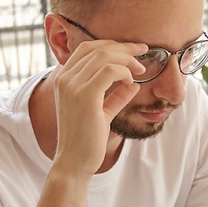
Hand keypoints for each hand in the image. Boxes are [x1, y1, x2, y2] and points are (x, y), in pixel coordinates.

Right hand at [51, 39, 145, 175]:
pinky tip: (131, 81)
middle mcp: (65, 78)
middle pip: (97, 48)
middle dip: (124, 47)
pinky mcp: (85, 96)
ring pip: (105, 56)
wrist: (74, 162)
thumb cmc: (86, 140)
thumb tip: (133, 84)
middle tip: (143, 51)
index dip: (112, 44)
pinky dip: (125, 71)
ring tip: (141, 69)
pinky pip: (110, 70)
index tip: (133, 49)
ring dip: (127, 58)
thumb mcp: (101, 112)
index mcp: (63, 79)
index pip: (87, 48)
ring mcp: (72, 86)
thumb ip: (114, 96)